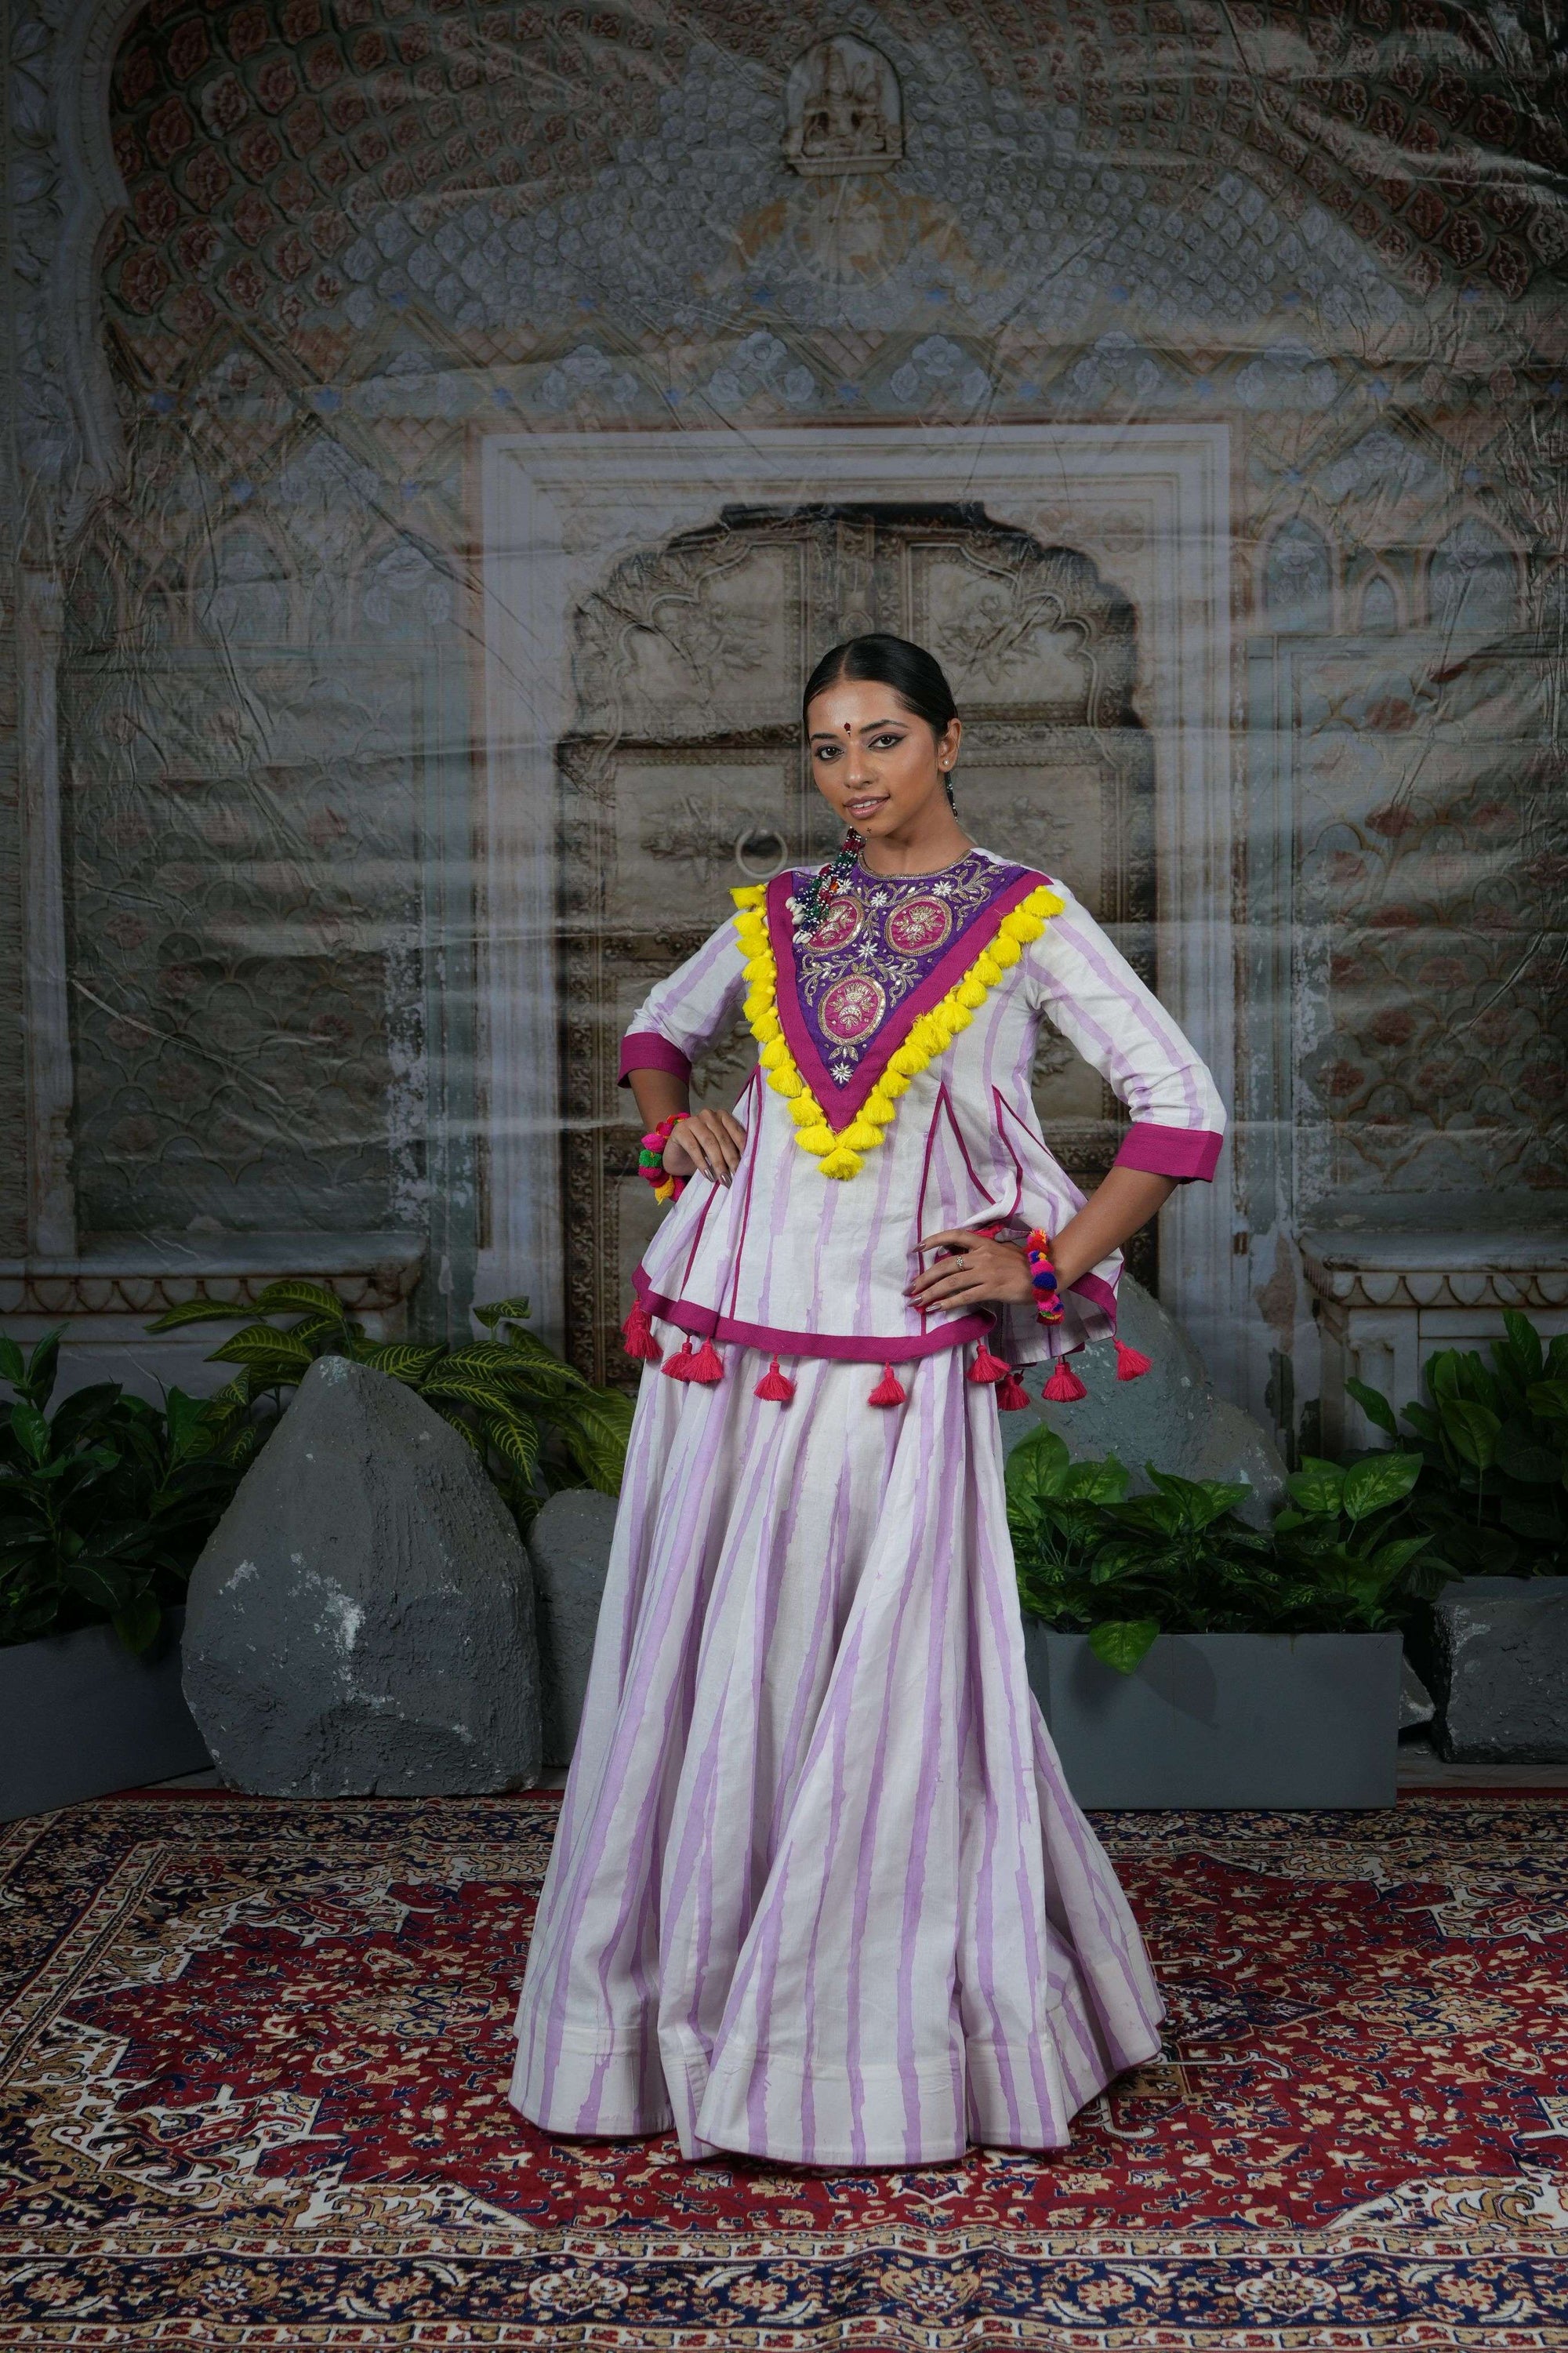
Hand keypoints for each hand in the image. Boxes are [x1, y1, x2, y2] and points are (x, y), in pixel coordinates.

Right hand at [665, 1108, 747, 1186]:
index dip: (742, 1147)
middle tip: (736, 1175)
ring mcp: (693, 1121)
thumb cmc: (702, 1153)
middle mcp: (708, 1115)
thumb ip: (732, 1150)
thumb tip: (748, 1163)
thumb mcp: (720, 1151)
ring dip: (718, 1163)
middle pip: (723, 1138)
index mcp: (722, 1116)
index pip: (736, 1130)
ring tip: (723, 1179)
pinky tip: (708, 1175)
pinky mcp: (679, 1130)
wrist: (677, 1157)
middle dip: (731, 1158)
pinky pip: (693, 1147)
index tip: (749, 1162)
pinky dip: (702, 1163)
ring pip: (709, 1142)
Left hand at [906, 1228, 1034, 1312]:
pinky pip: (965, 1297)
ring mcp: (987, 1273)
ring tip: (917, 1302)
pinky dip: (948, 1303)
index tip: (917, 1249)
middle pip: (945, 1265)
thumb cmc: (1024, 1264)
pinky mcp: (992, 1289)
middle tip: (910, 1289)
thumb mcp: (1001, 1250)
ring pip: (951, 1282)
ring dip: (930, 1293)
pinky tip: (936, 1309)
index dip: (933, 1240)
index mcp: (984, 1243)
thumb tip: (960, 1259)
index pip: (954, 1236)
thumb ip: (981, 1253)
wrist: (1046, 1274)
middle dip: (924, 1278)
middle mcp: (982, 1256)